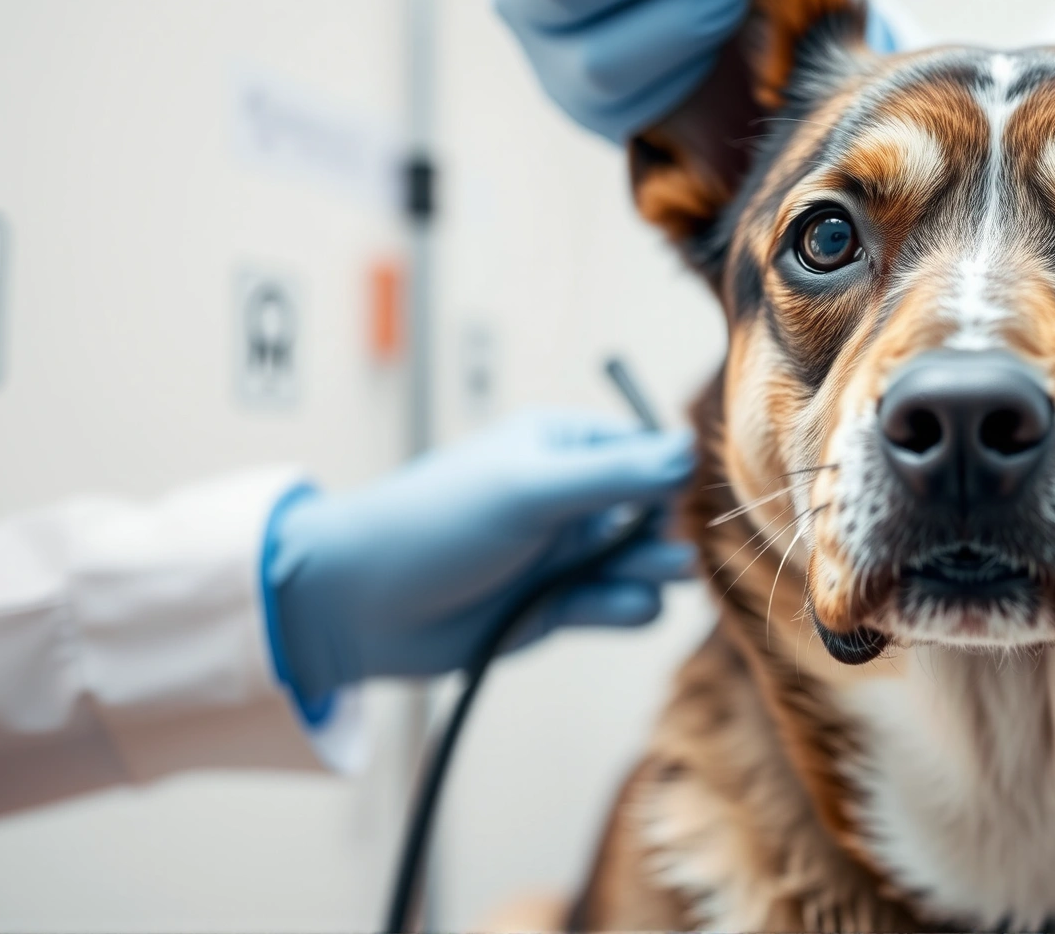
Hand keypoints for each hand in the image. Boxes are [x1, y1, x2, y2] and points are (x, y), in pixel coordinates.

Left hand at [263, 410, 696, 707]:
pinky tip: (606, 609)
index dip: (672, 476)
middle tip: (664, 548)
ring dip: (654, 571)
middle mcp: (574, 496)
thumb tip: (691, 450)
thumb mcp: (530, 490)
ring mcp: (569, 552)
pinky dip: (626, 609)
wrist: (363, 606)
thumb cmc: (436, 525)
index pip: (649, 451)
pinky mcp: (562, 605)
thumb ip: (615, 474)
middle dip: (666, 530)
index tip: (677, 499)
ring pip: (650, 562)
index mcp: (565, 446)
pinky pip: (624, 605)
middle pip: (658, 511)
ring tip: (647, 576)